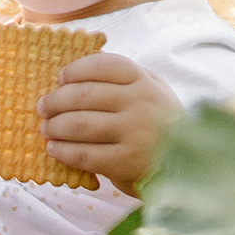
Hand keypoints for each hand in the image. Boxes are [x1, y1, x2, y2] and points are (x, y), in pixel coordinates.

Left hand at [38, 52, 182, 194]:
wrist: (191, 168)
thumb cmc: (162, 126)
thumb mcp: (154, 93)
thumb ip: (125, 80)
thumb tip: (75, 74)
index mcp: (145, 82)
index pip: (103, 65)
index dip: (76, 70)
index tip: (61, 78)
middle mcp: (141, 103)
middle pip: (84, 95)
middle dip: (56, 101)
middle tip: (43, 107)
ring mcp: (134, 133)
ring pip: (80, 124)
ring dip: (55, 126)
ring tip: (47, 128)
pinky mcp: (127, 162)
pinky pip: (84, 154)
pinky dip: (63, 151)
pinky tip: (55, 149)